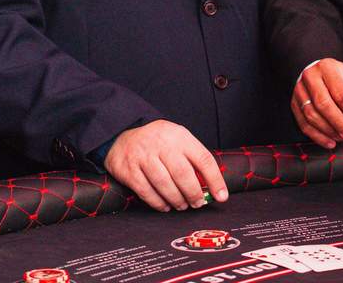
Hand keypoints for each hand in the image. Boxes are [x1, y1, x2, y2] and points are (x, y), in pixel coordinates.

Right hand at [103, 120, 228, 211]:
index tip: (221, 196)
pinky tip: (165, 206)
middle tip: (197, 203)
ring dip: (177, 200)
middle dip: (194, 194)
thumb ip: (193, 159)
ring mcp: (143, 156)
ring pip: (165, 184)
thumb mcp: (177, 140)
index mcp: (179, 136)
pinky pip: (146, 191)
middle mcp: (161, 144)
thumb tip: (211, 188)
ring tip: (181, 205)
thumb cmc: (157, 143)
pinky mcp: (128, 169)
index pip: (203, 159)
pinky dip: (158, 203)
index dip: (215, 180)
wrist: (121, 137)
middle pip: (183, 174)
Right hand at [291, 58, 342, 148]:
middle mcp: (309, 77)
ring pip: (311, 115)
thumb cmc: (340, 79)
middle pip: (322, 104)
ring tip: (340, 137)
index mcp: (326, 68)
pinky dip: (317, 136)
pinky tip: (329, 142)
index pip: (338, 92)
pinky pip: (303, 124)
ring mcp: (299, 91)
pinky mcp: (294, 104)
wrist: (321, 75)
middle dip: (337, 122)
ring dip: (327, 130)